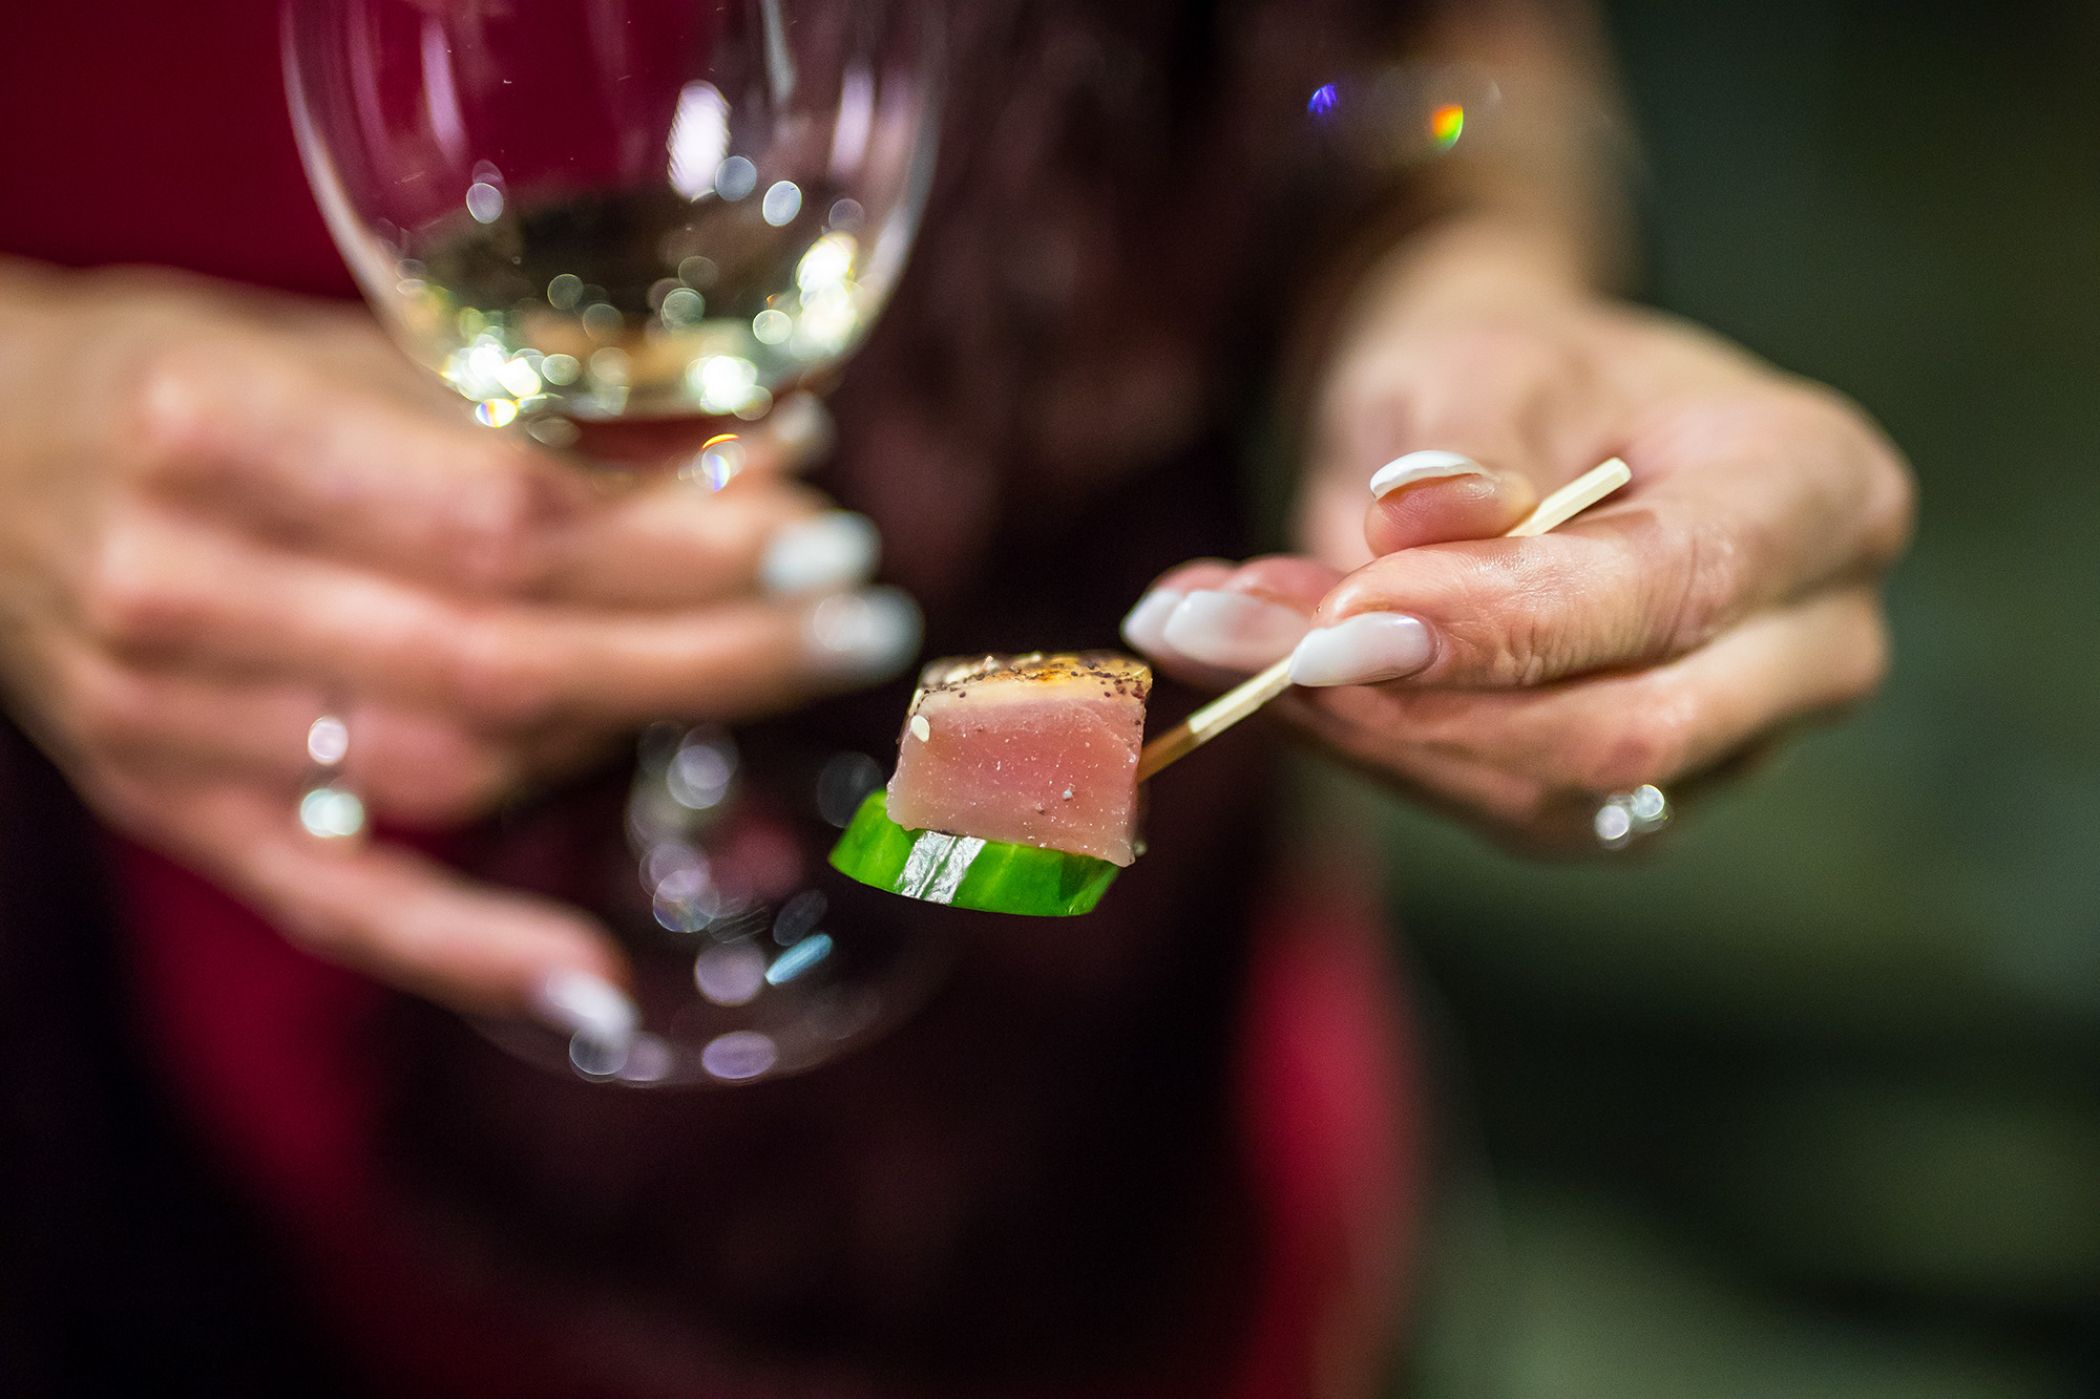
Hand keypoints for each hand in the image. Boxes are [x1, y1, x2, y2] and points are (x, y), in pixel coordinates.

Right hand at [0, 263, 917, 1028]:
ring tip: (769, 682)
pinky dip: (473, 954)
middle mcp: (180, 594)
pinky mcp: (180, 818)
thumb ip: (524, 401)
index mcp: (205, 433)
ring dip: (635, 737)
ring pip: (455, 772)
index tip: (818, 528)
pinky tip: (599, 988)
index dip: (681, 541)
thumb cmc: (156, 379)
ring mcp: (171, 732)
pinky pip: (340, 910)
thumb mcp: (316, 338)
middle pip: (502, 654)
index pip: (498, 517)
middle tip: (861, 618)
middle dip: (712, 646)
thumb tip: (764, 438)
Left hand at [1123, 236, 1913, 849]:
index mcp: (1818, 493)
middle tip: (1225, 632)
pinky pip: (1491, 809)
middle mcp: (1811, 642)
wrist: (1510, 417)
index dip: (1509, 622)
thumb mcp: (1477, 359)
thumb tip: (1414, 516)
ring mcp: (1730, 743)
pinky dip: (1363, 746)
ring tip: (1207, 628)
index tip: (1342, 623)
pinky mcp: (1630, 806)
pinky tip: (1258, 674)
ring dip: (1357, 726)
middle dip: (1411, 697)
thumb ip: (1459, 445)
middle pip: (1625, 731)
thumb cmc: (1515, 372)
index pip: (1680, 589)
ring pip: (1540, 793)